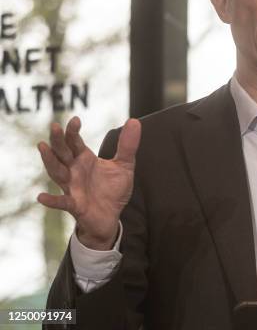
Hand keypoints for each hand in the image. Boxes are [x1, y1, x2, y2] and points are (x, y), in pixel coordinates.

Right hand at [37, 116, 140, 249]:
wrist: (111, 216)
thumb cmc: (112, 189)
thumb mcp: (124, 165)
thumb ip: (128, 145)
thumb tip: (134, 121)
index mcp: (84, 159)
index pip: (75, 142)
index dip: (73, 131)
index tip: (76, 119)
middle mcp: (74, 171)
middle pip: (62, 153)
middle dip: (58, 140)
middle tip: (54, 126)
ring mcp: (72, 187)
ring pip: (57, 172)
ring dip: (49, 160)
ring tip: (42, 147)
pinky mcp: (75, 205)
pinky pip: (62, 202)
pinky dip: (52, 200)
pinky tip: (41, 197)